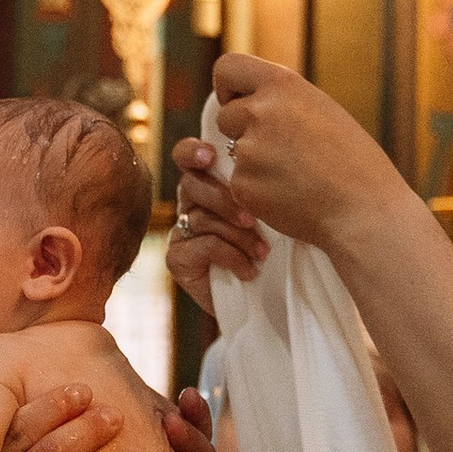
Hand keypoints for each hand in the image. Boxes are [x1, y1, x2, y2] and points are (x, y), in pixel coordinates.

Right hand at [168, 143, 267, 292]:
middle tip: (253, 219)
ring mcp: (181, 232)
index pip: (189, 156)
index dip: (192, 152)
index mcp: (209, 184)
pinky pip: (203, 245)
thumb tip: (269, 163)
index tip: (209, 156)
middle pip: (192, 184)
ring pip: (203, 218)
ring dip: (239, 236)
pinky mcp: (177, 258)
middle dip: (224, 199)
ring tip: (263, 253)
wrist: (267, 299)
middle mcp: (190, 204)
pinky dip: (232, 256)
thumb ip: (261, 186)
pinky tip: (249, 269)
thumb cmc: (275, 250)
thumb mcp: (273, 212)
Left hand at [203, 53, 398, 251]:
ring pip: (233, 154)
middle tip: (278, 151)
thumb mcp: (322, 111)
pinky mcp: (243, 184)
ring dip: (253, 164)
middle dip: (242, 132)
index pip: (227, 67)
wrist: (363, 208)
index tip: (238, 102)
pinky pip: (239, 184)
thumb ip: (284, 103)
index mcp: (283, 85)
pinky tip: (290, 196)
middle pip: (226, 116)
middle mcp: (261, 111)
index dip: (227, 87)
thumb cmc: (354, 162)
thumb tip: (250, 102)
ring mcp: (249, 149)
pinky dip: (257, 192)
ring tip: (294, 176)